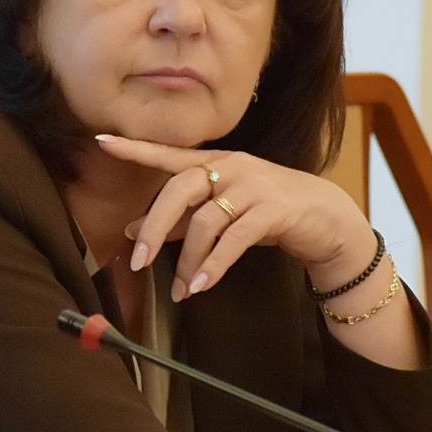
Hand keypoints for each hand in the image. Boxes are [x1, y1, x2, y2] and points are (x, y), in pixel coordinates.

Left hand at [97, 135, 423, 367]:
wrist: (328, 221)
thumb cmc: (268, 214)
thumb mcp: (221, 214)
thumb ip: (180, 219)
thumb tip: (132, 229)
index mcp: (215, 162)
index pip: (169, 154)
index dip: (137, 148)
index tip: (103, 141)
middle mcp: (232, 167)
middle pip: (179, 189)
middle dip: (155, 227)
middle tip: (137, 260)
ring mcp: (253, 186)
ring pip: (206, 221)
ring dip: (188, 260)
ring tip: (181, 290)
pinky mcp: (273, 210)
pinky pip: (234, 239)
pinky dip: (214, 265)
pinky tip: (201, 285)